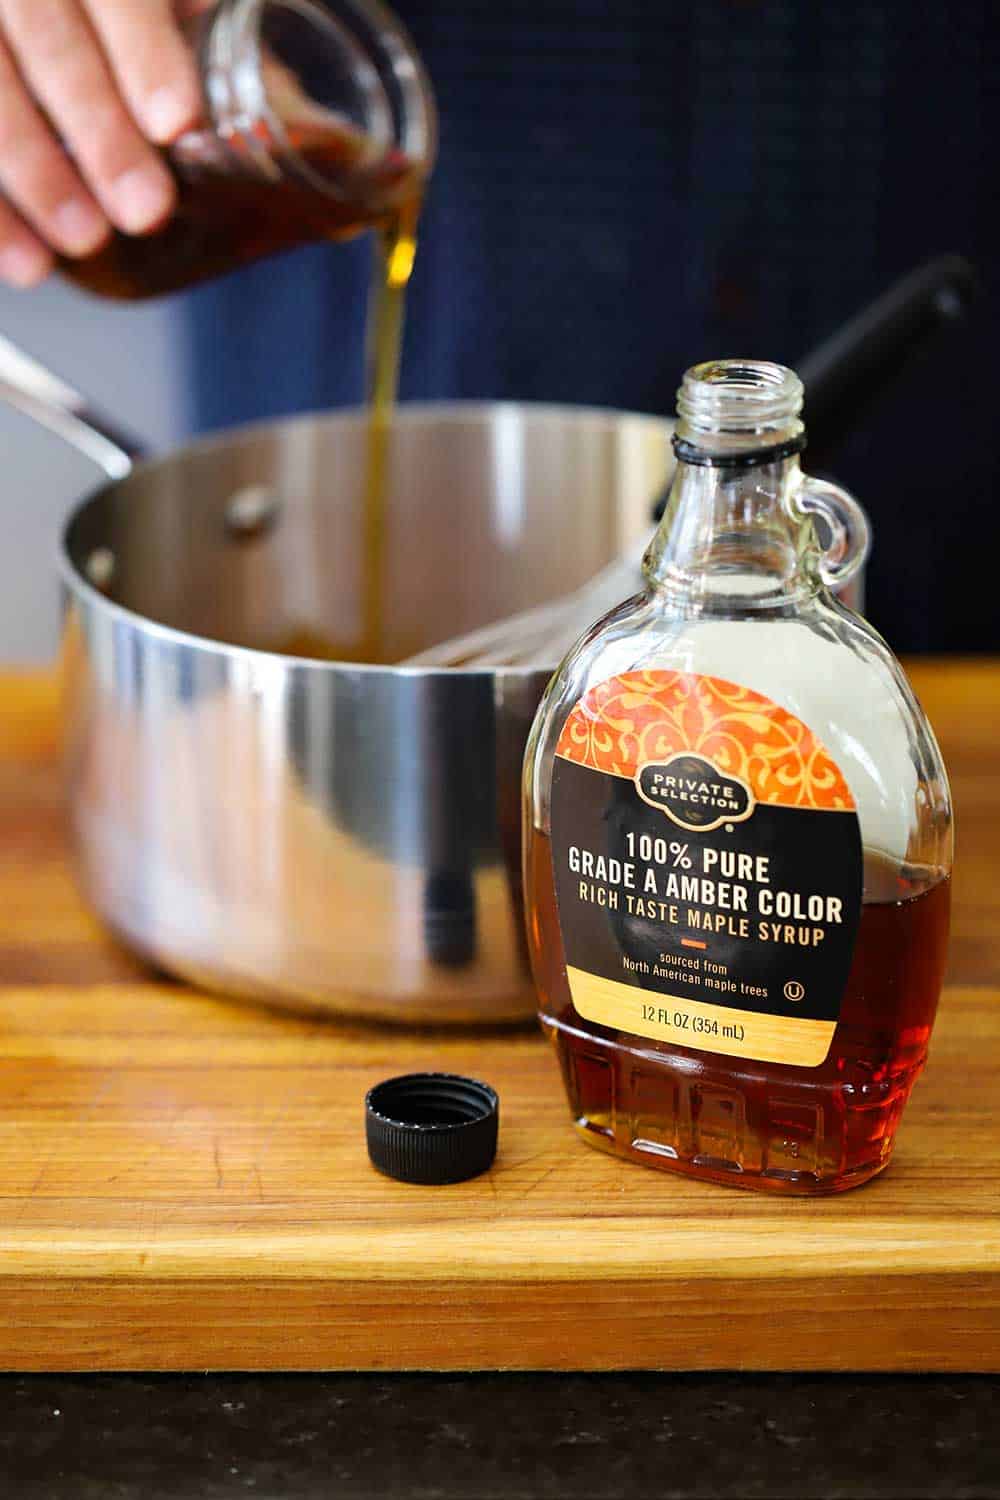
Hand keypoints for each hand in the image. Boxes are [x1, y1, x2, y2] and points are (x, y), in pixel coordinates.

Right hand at [0, 0, 203, 286]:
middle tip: (145, 211)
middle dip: (97, 130)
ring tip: (84, 243)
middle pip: (49, 39)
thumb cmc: (109, 10)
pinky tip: (26, 265)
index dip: (145, 55)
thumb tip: (280, 104)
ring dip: (34, 171)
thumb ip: (199, 33)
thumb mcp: (160, 1)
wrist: (35, 9)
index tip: (177, 124)